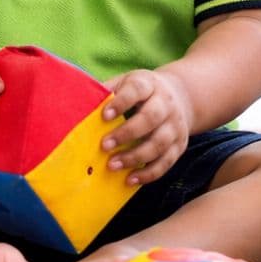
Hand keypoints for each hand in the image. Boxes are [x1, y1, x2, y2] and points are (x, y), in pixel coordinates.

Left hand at [101, 68, 192, 185]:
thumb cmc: (141, 93)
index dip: (121, 103)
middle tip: (104, 146)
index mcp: (149, 84)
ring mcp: (175, 125)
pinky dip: (148, 173)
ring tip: (112, 165)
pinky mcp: (180, 145)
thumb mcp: (126, 83)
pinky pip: (166, 162)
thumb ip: (108, 92)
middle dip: (127, 133)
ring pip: (159, 143)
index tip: (104, 116)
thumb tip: (80, 102)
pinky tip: (130, 179)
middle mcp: (166, 104)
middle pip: (151, 118)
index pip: (137, 90)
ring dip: (135, 157)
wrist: (180, 96)